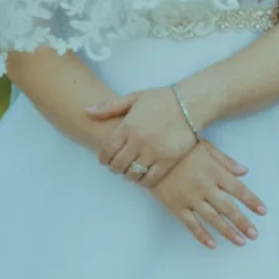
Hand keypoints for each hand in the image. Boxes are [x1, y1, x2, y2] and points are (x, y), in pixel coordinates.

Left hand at [84, 85, 200, 181]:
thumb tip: (87, 111)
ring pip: (132, 174)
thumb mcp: (134, 97)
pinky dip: (143, 181)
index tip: (105, 160)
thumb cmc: (161, 99)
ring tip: (130, 171)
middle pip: (118, 165)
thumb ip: (110, 107)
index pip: (107, 150)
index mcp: (128, 126)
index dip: (103, 159)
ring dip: (128, 175)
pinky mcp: (168, 160)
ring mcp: (153, 152)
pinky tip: (143, 177)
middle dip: (114, 168)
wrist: (190, 104)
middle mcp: (138, 141)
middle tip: (117, 167)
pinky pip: (150, 179)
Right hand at [147, 138, 265, 248]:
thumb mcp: (206, 147)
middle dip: (243, 222)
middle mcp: (205, 187)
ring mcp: (190, 198)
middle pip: (229, 208)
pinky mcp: (176, 206)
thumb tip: (245, 171)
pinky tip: (213, 245)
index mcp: (215, 172)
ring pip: (213, 218)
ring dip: (228, 232)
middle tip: (254, 235)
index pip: (239, 189)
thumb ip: (226, 161)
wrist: (150, 152)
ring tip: (240, 242)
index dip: (252, 201)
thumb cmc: (181, 148)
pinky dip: (202, 235)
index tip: (263, 211)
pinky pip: (191, 224)